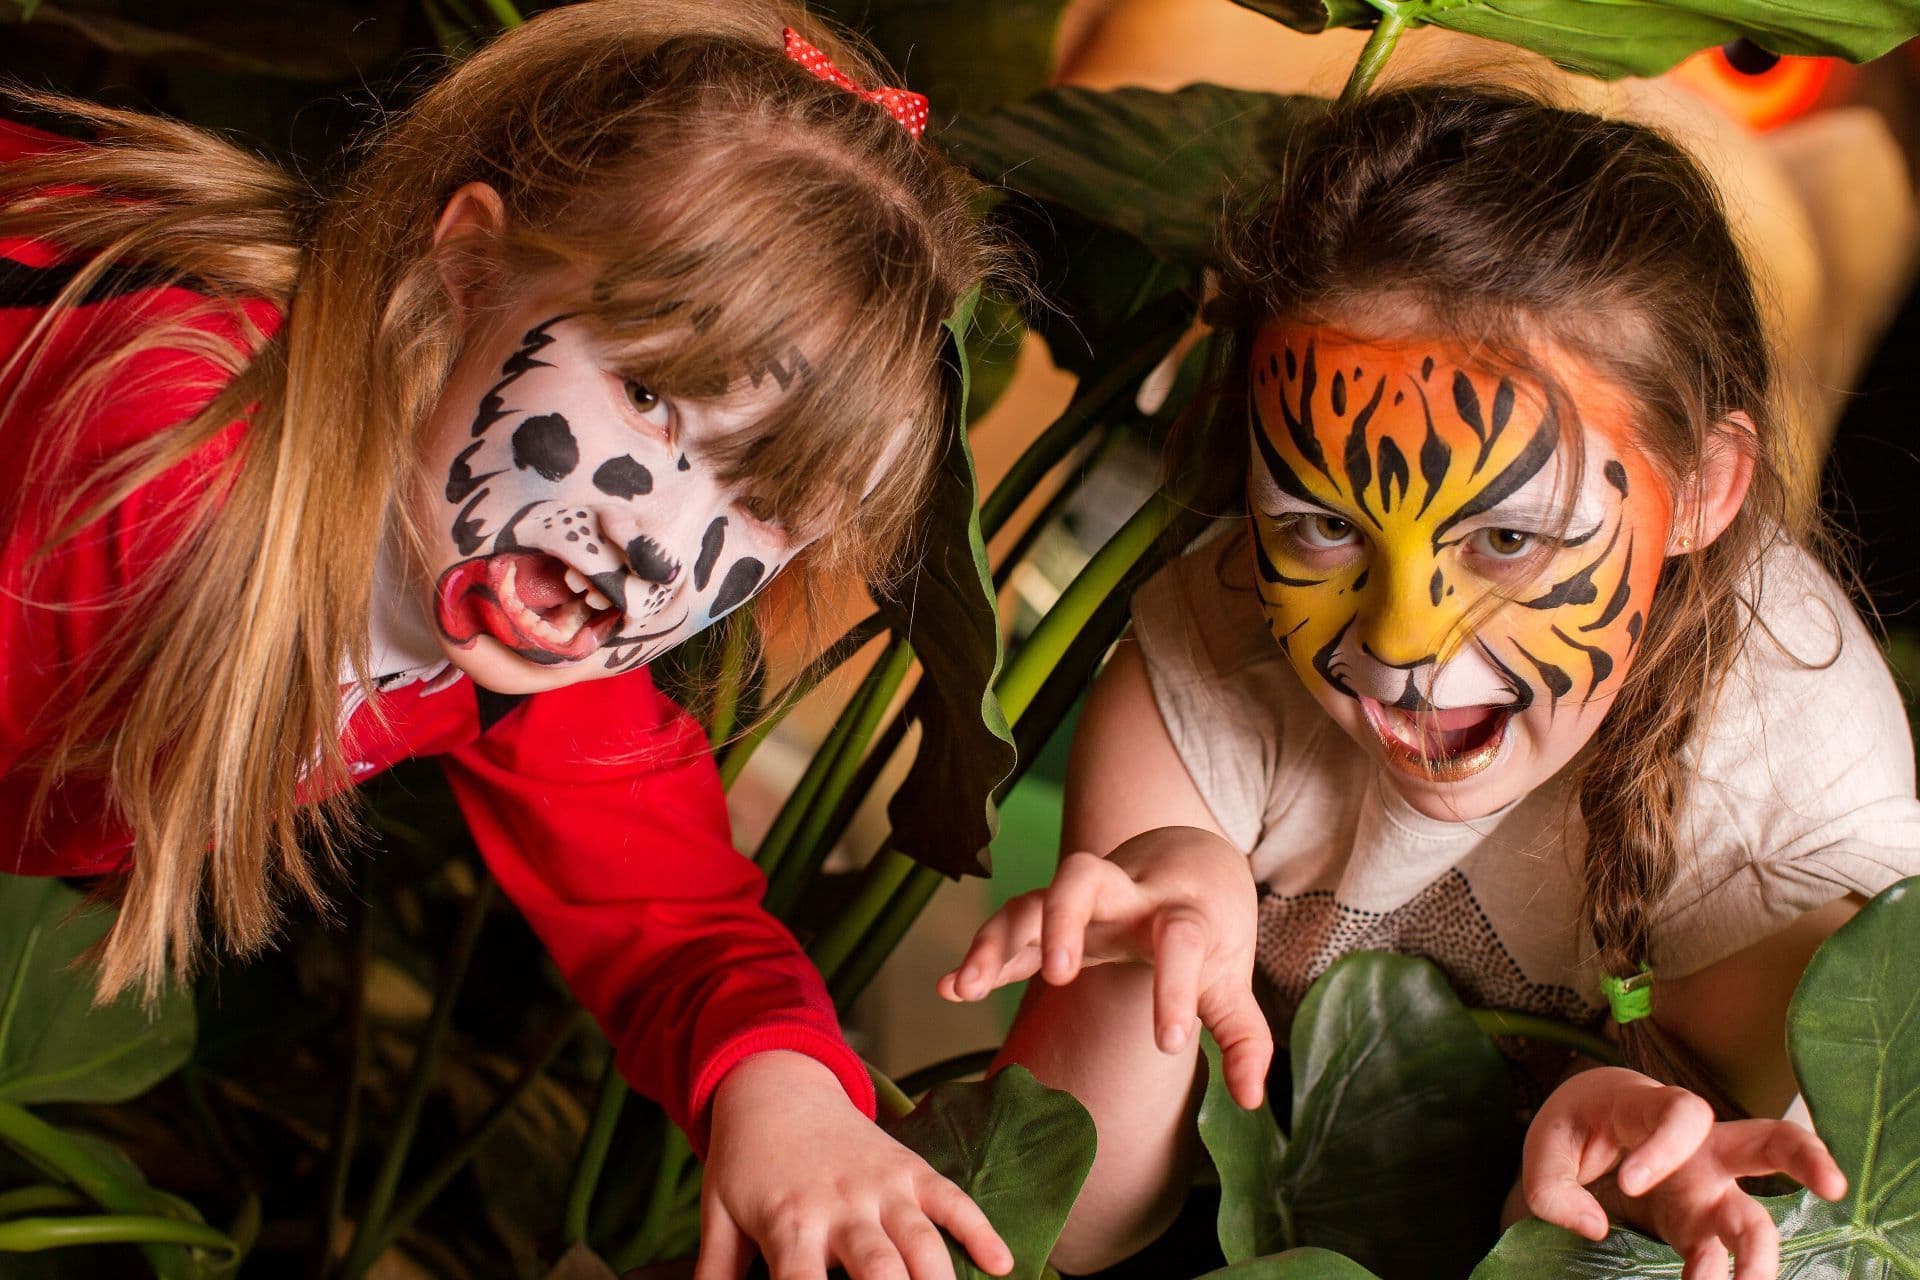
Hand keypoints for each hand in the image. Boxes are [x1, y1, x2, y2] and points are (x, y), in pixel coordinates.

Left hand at [697, 1051, 1011, 1279]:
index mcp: (790, 1224)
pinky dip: (981, 1229)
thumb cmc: (746, 1160)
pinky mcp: (910, 1168)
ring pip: (922, 1241)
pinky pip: (953, 1198)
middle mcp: (841, 1206)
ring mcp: (882, 1185)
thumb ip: (715, 1271)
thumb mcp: (718, 1214)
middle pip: (879, 1269)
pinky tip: (1003, 1265)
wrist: (777, 1085)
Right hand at [937, 826, 1270, 1107]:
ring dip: (998, 936)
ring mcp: (1083, 899)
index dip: (1175, 988)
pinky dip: (978, 951)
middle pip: (1085, 876)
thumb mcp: (1233, 977)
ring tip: (969, 987)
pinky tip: (949, 989)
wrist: (1188, 856)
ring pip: (1031, 895)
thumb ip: (1244, 1037)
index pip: (1180, 939)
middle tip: (1059, 974)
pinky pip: (1007, 922)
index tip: (1169, 1042)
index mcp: (1181, 911)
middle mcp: (1127, 895)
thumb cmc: (1209, 926)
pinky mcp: (1050, 912)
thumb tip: (1250, 1100)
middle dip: (1065, 917)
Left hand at [1523, 1067, 1846, 1279]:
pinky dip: (1725, 1279)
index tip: (1625, 1182)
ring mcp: (1708, 1192)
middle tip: (1833, 1185)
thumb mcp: (1545, 1144)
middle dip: (1806, 1158)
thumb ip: (1552, 1187)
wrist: (1591, 1129)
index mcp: (1656, 1110)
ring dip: (1758, 1257)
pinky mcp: (1701, 1229)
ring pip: (1756, 1220)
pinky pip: (1725, 1257)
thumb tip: (1595, 1227)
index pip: (1681, 1115)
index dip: (1664, 1148)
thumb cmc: (1575, 1126)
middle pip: (1769, 1142)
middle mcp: (1699, 1150)